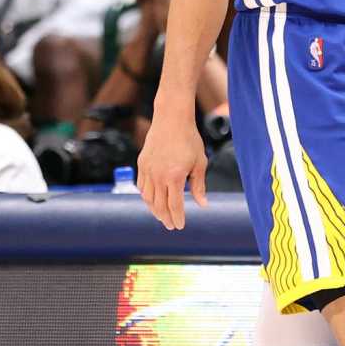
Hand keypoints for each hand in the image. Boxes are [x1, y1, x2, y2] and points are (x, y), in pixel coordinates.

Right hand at [136, 110, 206, 229]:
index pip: (175, 205)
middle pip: (160, 205)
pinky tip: (152, 200)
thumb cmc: (189, 140)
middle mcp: (158, 175)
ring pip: (148, 198)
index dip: (177, 218)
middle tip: (171, 226)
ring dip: (154, 210)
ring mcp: (148, 170)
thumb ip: (198, 185)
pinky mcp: (142, 164)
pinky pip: (141, 186)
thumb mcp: (200, 162)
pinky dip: (146, 196)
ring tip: (161, 216)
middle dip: (166, 218)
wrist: (171, 119)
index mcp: (175, 177)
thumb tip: (202, 205)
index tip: (180, 226)